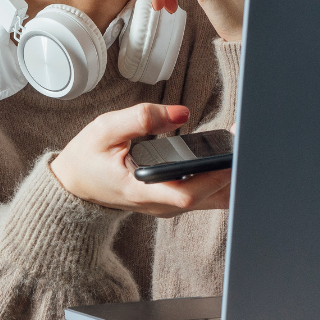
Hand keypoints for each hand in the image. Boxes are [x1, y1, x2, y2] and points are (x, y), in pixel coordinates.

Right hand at [50, 104, 231, 217]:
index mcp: (139, 190)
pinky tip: (228, 156)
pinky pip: (205, 196)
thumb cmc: (88, 158)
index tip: (228, 157)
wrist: (75, 185)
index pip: (184, 194)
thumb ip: (142, 117)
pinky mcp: (172, 202)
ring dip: (230, 175)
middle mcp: (158, 204)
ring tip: (240, 145)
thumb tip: (181, 113)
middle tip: (244, 141)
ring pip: (211, 199)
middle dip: (231, 170)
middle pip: (208, 197)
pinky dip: (220, 178)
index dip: (211, 177)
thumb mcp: (105, 129)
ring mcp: (167, 206)